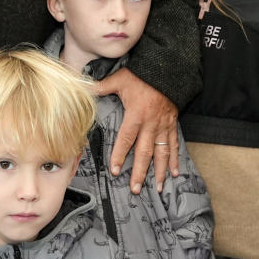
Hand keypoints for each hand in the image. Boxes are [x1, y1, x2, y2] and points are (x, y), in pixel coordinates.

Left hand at [94, 68, 177, 193]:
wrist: (167, 69)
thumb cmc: (142, 75)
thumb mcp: (120, 79)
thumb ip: (102, 86)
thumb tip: (83, 88)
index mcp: (136, 114)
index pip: (126, 139)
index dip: (119, 155)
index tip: (115, 170)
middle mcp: (151, 124)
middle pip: (144, 152)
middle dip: (139, 172)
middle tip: (135, 189)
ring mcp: (163, 126)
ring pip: (162, 153)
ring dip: (159, 171)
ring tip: (157, 187)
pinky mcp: (172, 124)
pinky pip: (174, 145)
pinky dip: (175, 159)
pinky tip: (175, 173)